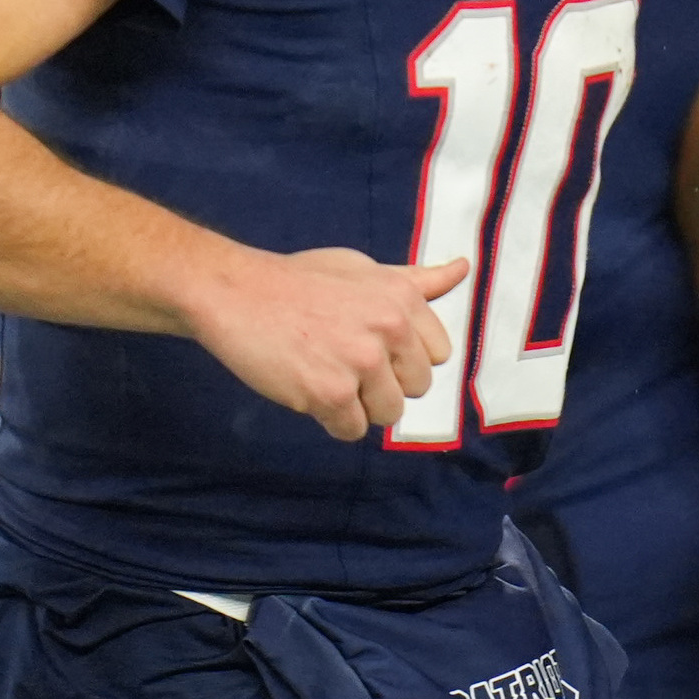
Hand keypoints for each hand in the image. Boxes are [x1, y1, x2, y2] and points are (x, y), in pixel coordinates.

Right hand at [183, 247, 466, 439]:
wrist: (235, 292)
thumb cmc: (299, 281)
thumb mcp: (363, 268)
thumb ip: (415, 280)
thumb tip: (463, 269)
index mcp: (404, 299)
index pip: (439, 355)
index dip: (405, 357)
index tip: (373, 345)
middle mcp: (391, 329)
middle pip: (417, 388)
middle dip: (385, 383)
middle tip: (344, 361)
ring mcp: (362, 363)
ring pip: (388, 414)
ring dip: (360, 406)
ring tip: (326, 374)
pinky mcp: (331, 394)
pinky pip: (352, 430)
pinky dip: (331, 420)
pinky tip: (308, 388)